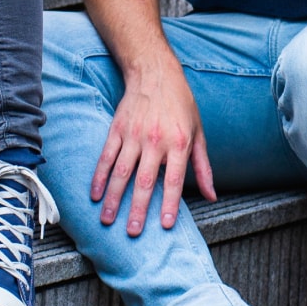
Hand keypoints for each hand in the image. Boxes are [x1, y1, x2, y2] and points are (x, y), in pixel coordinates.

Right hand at [90, 62, 215, 233]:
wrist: (155, 72)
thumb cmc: (181, 104)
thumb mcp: (199, 133)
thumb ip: (203, 167)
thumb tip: (211, 196)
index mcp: (178, 143)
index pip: (174, 180)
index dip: (170, 204)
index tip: (165, 225)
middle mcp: (154, 141)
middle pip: (144, 181)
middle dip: (138, 209)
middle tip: (133, 232)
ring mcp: (133, 135)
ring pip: (121, 172)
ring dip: (114, 198)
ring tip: (108, 219)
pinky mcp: (117, 129)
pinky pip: (106, 156)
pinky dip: (99, 176)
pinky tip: (95, 194)